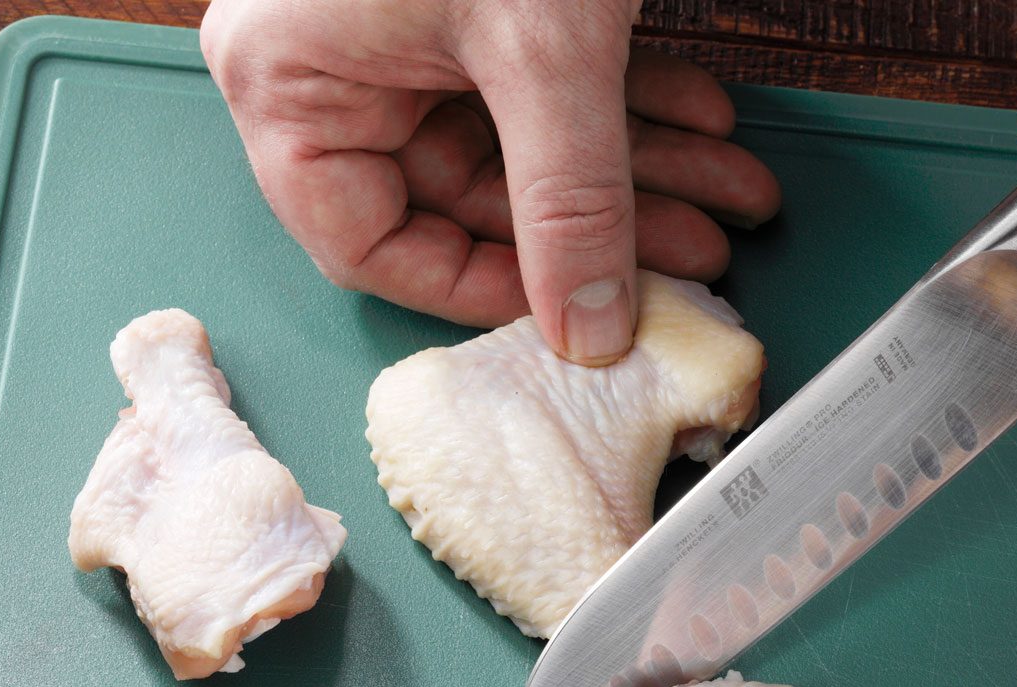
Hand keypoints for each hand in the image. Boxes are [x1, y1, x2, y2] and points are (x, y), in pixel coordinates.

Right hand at [200, 0, 779, 364]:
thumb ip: (571, 197)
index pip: (367, 241)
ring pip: (516, 141)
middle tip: (694, 255)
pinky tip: (703, 126)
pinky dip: (624, 105)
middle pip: (462, 193)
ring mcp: (394, 23)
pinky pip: (535, 80)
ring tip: (728, 199)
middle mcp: (326, 60)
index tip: (574, 311)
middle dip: (598, 224)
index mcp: (289, 80)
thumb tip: (591, 326)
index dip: (477, 289)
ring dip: (632, 172)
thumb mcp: (544, 46)